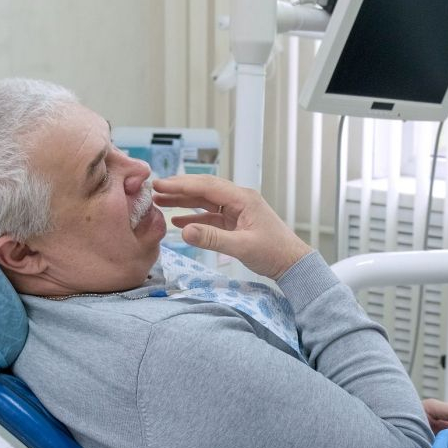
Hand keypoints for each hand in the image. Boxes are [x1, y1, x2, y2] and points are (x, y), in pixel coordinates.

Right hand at [152, 175, 310, 279]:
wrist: (292, 263)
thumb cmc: (274, 253)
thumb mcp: (242, 247)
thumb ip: (213, 238)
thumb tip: (184, 230)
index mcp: (243, 198)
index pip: (206, 186)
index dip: (181, 184)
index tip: (159, 184)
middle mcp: (239, 200)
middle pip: (204, 189)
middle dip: (179, 188)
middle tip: (155, 189)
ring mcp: (237, 210)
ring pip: (206, 201)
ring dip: (184, 201)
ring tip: (160, 201)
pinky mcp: (236, 222)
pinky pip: (211, 216)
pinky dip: (195, 217)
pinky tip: (179, 221)